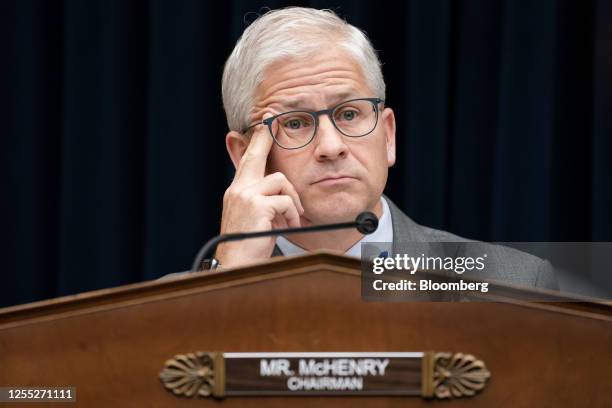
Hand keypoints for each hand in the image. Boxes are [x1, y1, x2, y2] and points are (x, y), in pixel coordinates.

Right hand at [216, 114, 304, 266]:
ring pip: (280, 180)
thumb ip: (263, 200)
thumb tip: (278, 187)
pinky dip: (292, 214)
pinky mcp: (256, 206)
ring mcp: (245, 196)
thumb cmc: (249, 245)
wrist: (237, 266)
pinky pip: (286, 201)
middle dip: (265, 137)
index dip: (256, 141)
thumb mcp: (255, 218)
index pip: (247, 160)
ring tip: (291, 218)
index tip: (264, 124)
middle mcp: (237, 189)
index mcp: (236, 191)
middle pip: (256, 155)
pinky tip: (288, 226)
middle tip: (274, 120)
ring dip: (292, 200)